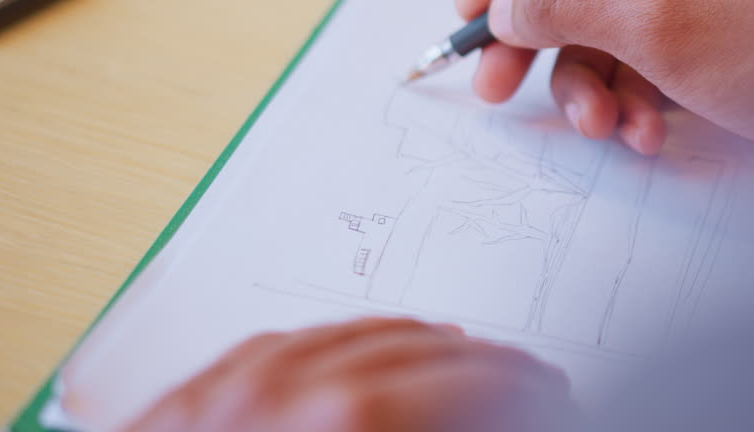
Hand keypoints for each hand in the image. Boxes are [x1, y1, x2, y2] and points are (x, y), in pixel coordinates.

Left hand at [121, 317, 572, 431]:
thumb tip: (504, 418)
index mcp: (354, 421)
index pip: (477, 380)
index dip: (527, 387)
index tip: (555, 394)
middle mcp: (296, 387)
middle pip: (430, 348)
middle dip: (492, 366)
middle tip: (528, 381)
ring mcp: (241, 381)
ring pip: (362, 332)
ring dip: (428, 344)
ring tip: (466, 359)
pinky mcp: (199, 388)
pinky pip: (292, 339)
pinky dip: (347, 340)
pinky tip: (366, 352)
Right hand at [456, 0, 753, 200]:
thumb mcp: (664, 27)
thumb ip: (570, 4)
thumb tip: (503, 3)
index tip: (476, 6)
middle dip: (543, 36)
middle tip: (496, 86)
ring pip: (606, 27)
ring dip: (593, 84)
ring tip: (605, 127)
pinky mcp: (712, 38)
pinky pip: (641, 60)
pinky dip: (632, 101)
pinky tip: (648, 136)